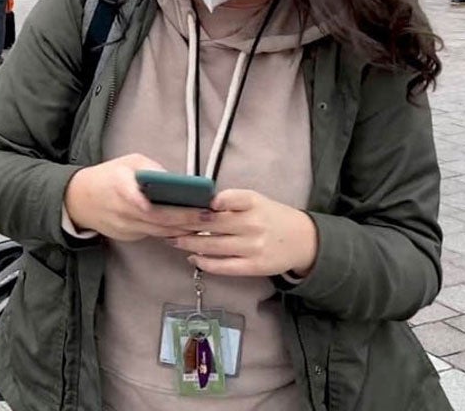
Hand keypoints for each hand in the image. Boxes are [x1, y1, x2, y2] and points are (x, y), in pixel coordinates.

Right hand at [64, 155, 210, 241]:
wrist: (78, 200)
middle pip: (158, 219)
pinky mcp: (127, 237)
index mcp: (120, 187)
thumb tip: (179, 181)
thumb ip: (153, 169)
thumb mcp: (129, 162)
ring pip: (159, 232)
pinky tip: (187, 229)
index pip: (138, 200)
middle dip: (186, 219)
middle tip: (208, 216)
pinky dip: (170, 233)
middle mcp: (122, 210)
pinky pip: (153, 236)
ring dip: (183, 229)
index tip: (181, 204)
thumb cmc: (107, 177)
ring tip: (205, 224)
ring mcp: (124, 227)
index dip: (158, 205)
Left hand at [170, 189, 317, 277]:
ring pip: (213, 245)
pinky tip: (192, 258)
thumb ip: (229, 201)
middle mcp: (252, 223)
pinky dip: (205, 262)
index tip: (189, 201)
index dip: (212, 201)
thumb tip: (193, 203)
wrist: (302, 240)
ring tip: (172, 240)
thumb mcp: (254, 200)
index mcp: (253, 203)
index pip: (231, 198)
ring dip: (188, 243)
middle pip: (212, 223)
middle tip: (162, 223)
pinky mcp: (254, 266)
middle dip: (184, 223)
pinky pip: (224, 266)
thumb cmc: (270, 216)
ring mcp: (253, 246)